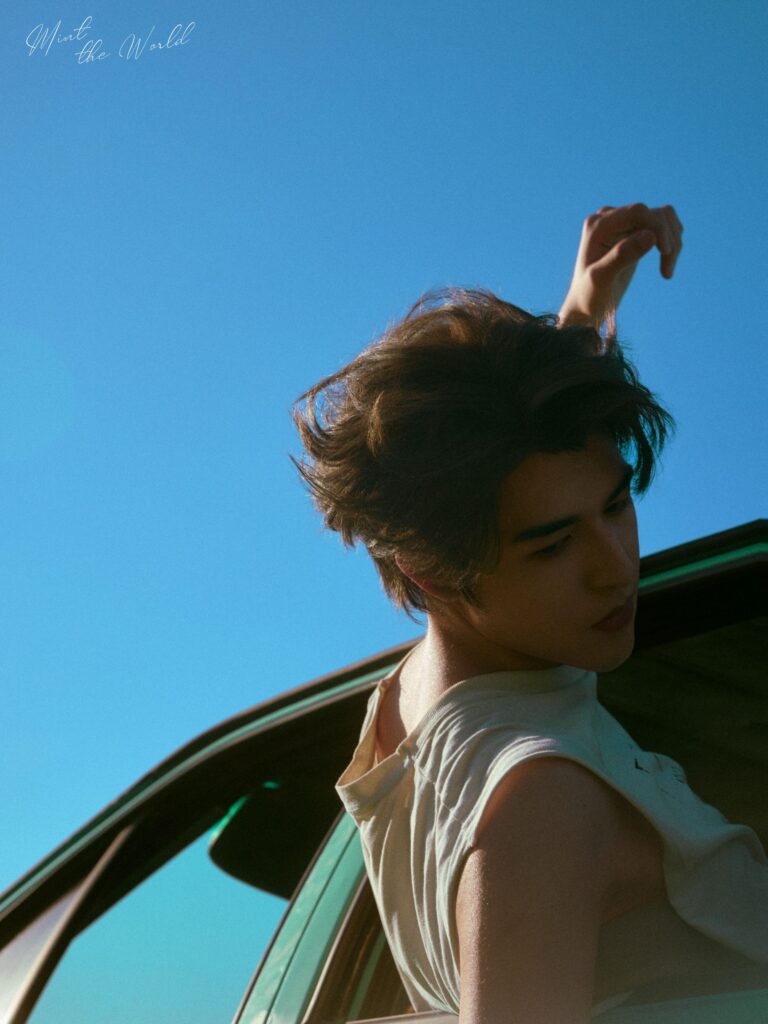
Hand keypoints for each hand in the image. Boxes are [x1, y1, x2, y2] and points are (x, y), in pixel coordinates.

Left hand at [558, 203, 683, 333]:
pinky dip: (671, 242)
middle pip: (654, 214)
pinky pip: (663, 226)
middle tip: (667, 272)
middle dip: (667, 240)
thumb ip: (622, 256)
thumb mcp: (601, 279)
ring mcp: (623, 222)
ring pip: (663, 217)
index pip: (638, 211)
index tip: (666, 252)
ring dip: (673, 242)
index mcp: (598, 225)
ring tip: (667, 271)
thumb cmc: (589, 294)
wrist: (587, 303)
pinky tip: (666, 264)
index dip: (658, 227)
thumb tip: (650, 235)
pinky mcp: (635, 230)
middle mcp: (610, 218)